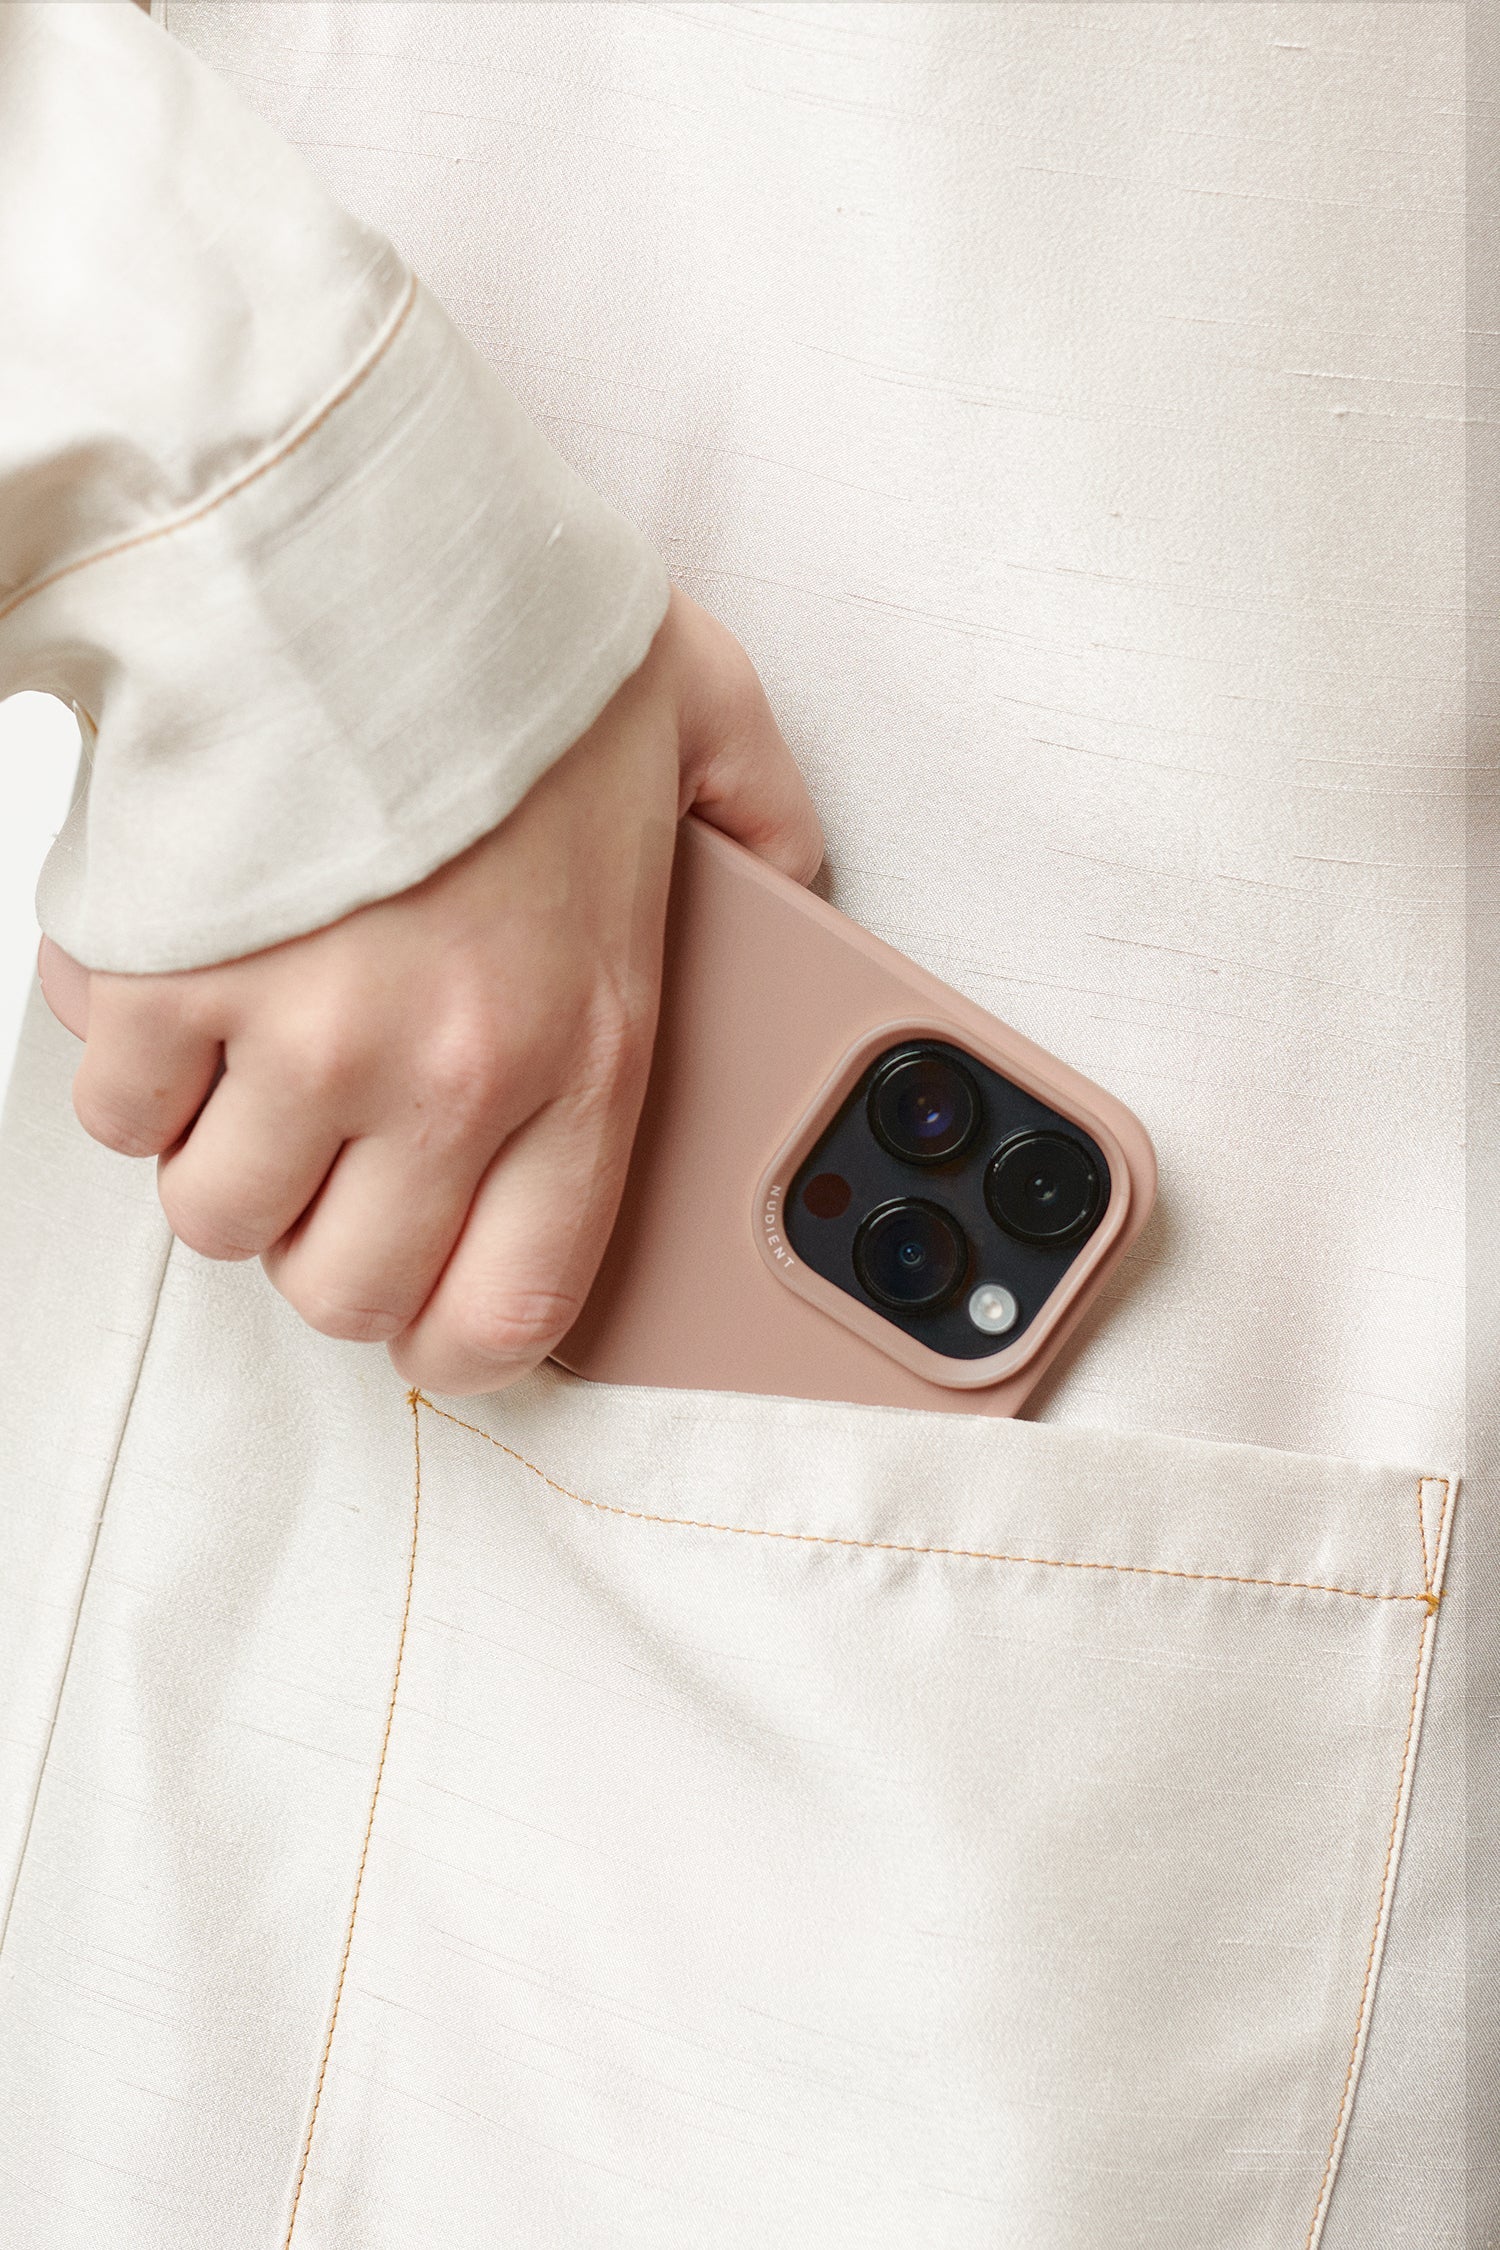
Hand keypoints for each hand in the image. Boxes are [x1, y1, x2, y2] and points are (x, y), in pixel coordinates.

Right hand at [44, 585, 821, 1393]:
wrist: (342, 525)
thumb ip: (768, 830)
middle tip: (333, 1154)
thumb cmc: (513, 624)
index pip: (513, 1306)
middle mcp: (440, 1071)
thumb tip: (789, 897)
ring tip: (258, 1049)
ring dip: (226, 1150)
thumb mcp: (711, 720)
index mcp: (581, 1041)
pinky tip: (184, 976)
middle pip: (340, 1290)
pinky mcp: (160, 983)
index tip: (428, 1305)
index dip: (455, 1337)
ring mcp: (294, 1038)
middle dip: (325, 1241)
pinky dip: (133, 1061)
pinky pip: (110, 1108)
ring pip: (213, 1215)